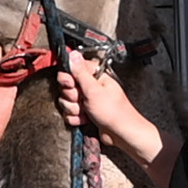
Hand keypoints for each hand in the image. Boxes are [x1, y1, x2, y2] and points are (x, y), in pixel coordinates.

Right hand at [52, 53, 163, 167]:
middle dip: (72, 97)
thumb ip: (80, 72)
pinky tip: (86, 119)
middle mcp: (90, 86)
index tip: (71, 85)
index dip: (68, 78)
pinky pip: (70, 114)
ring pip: (67, 102)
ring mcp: (87, 100)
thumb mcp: (94, 89)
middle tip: (82, 99)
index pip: (71, 69)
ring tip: (86, 111)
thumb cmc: (114, 112)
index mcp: (94, 76)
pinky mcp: (85, 112)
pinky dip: (76, 118)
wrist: (120, 133)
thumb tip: (72, 54)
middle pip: (66, 87)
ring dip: (74, 109)